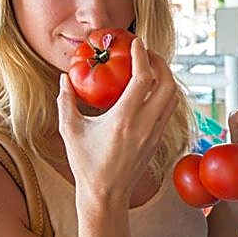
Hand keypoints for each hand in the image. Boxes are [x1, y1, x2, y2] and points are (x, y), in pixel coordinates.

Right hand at [57, 38, 176, 203]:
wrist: (106, 195)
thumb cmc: (86, 163)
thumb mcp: (70, 131)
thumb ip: (66, 101)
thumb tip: (65, 77)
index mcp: (124, 119)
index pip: (143, 79)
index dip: (142, 56)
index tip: (136, 41)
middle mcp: (145, 124)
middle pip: (167, 84)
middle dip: (160, 62)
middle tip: (147, 52)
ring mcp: (155, 133)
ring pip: (173, 97)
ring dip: (166, 77)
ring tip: (151, 67)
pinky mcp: (158, 139)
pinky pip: (169, 109)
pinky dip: (165, 93)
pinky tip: (151, 89)